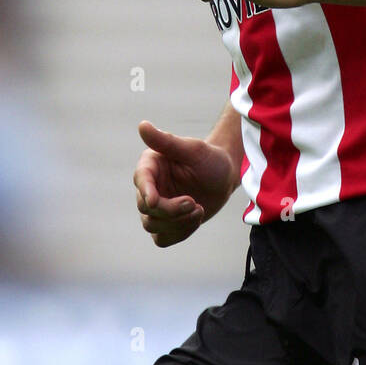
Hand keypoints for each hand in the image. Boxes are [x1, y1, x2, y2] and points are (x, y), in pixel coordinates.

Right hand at [134, 121, 236, 247]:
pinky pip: (162, 238)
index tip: (155, 201)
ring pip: (152, 226)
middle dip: (170, 210)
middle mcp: (149, 187)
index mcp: (151, 166)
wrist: (224, 178)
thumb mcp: (192, 149)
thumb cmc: (210, 159)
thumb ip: (166, 141)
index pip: (141, 180)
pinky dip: (179, 233)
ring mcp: (156, 208)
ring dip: (176, 223)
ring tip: (199, 210)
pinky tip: (195, 220)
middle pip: (146, 208)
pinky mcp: (166, 224)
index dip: (145, 192)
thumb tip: (142, 125)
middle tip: (195, 203)